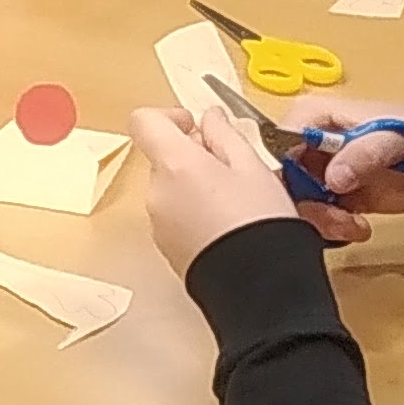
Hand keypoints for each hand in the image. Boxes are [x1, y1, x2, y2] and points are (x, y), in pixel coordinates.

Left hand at [129, 101, 300, 275]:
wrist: (256, 287)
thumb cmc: (259, 224)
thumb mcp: (252, 166)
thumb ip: (225, 134)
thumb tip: (210, 118)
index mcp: (174, 165)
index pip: (144, 122)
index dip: (169, 117)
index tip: (197, 126)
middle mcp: (157, 193)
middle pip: (162, 158)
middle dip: (194, 156)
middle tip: (235, 168)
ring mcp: (158, 224)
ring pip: (171, 188)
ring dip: (197, 186)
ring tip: (237, 202)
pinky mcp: (167, 248)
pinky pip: (176, 217)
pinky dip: (196, 212)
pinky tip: (228, 225)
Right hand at [268, 96, 403, 245]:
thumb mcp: (396, 139)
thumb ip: (363, 154)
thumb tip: (332, 178)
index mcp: (313, 115)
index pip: (275, 143)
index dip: (282, 173)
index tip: (307, 195)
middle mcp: (307, 144)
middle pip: (280, 180)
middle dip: (305, 205)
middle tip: (336, 219)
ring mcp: (317, 172)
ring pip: (295, 204)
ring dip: (321, 222)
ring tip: (353, 226)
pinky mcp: (330, 198)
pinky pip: (314, 218)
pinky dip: (331, 230)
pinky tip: (358, 228)